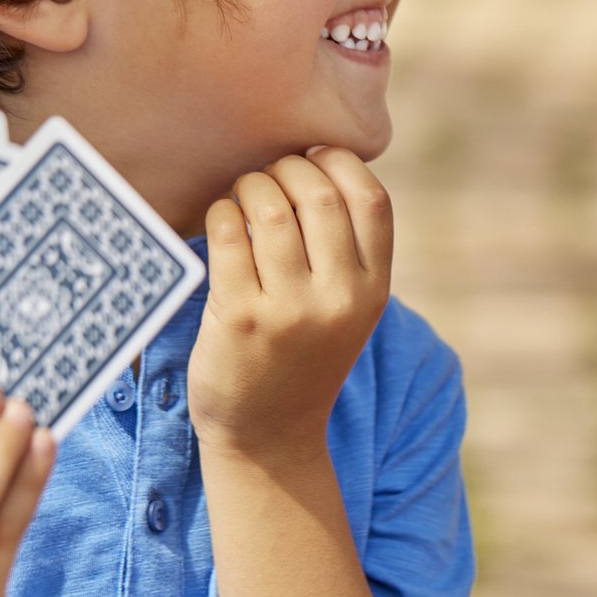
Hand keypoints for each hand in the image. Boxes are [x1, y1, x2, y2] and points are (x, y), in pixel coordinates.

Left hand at [190, 147, 392, 459]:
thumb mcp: (348, 310)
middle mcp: (339, 299)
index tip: (313, 159)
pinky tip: (222, 221)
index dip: (341, 164)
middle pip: (320, 195)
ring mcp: (290, 310)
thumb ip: (346, 250)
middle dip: (288, 169)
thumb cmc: (303, 356)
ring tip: (243, 195)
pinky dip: (222, 213)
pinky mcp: (240, 317)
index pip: (373, 200)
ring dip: (251, 185)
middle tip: (269, 177)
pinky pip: (229, 235)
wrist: (269, 437)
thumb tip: (314, 160)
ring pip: (271, 209)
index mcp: (373, 291)